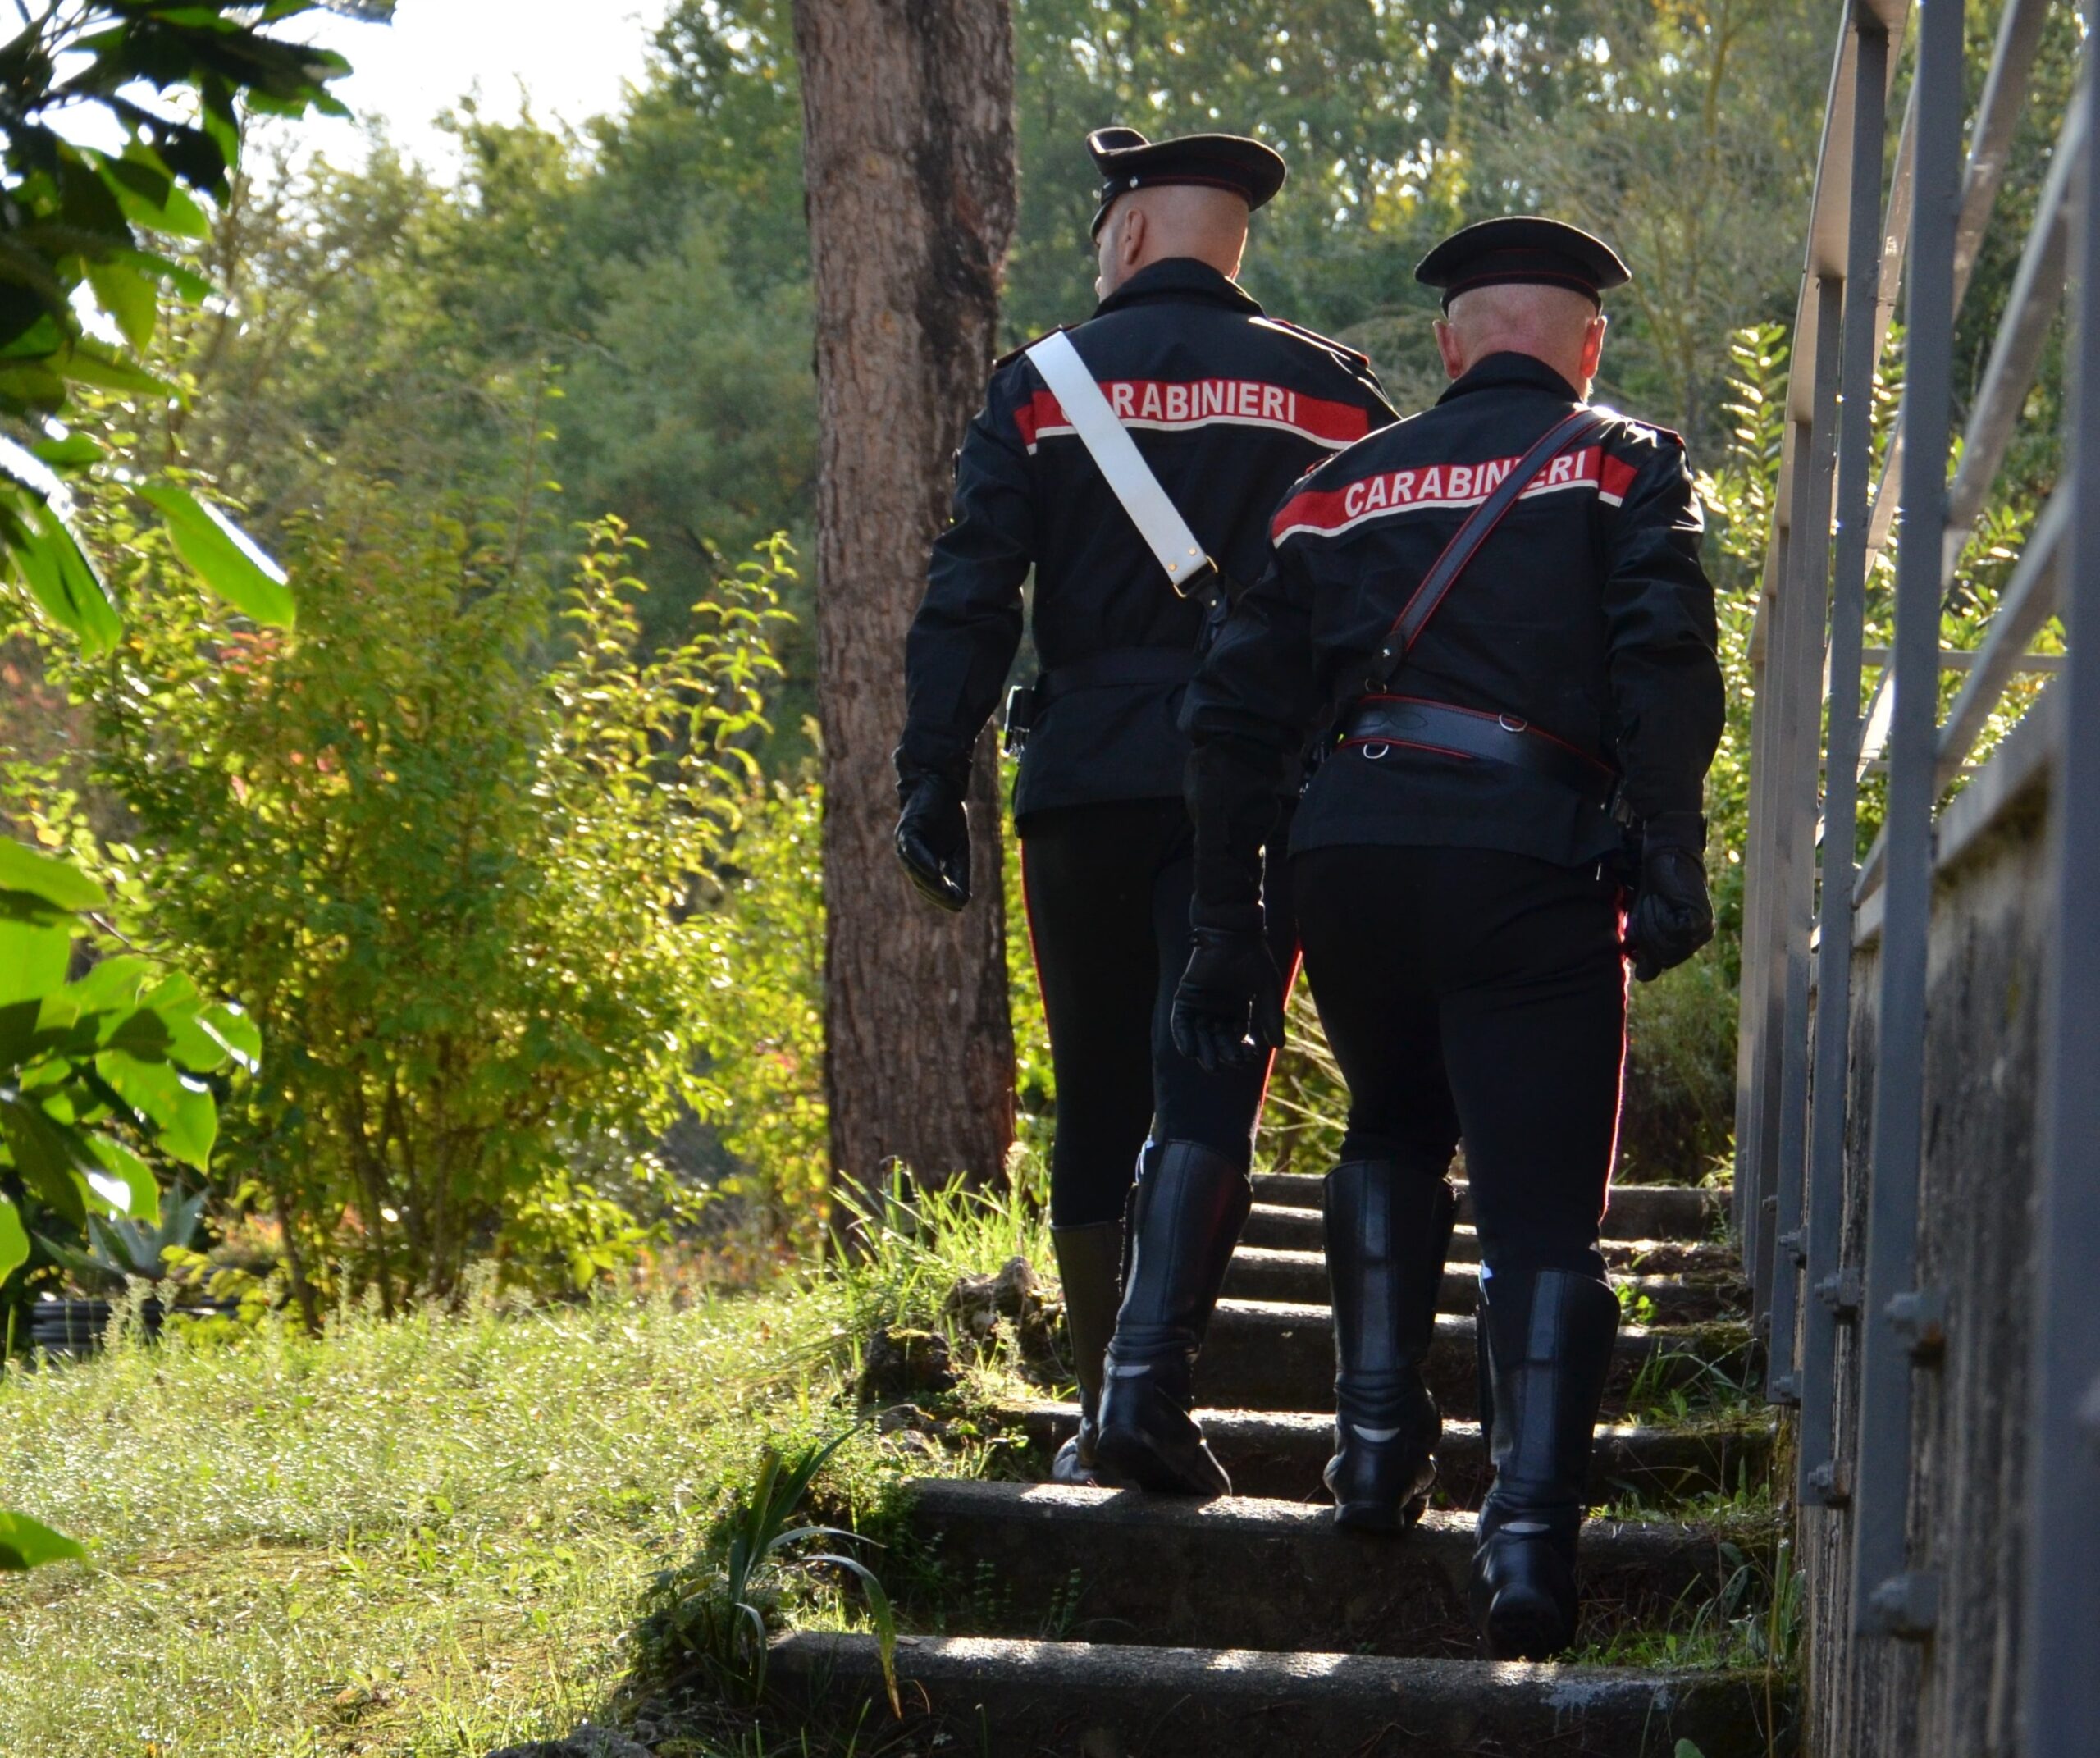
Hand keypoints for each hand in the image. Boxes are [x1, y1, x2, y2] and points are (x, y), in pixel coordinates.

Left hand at [895, 772, 969, 911]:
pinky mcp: (907, 830)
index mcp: (921, 862)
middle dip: (938, 895)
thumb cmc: (948, 817)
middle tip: (954, 902)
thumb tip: (963, 900)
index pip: (929, 887)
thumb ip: (959, 873)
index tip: (958, 905)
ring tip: (947, 893)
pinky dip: (924, 863)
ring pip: (915, 871)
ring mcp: (905, 844)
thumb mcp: (958, 849)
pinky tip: (935, 873)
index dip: (942, 897)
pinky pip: (913, 851)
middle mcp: (909, 856)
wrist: (940, 785)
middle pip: (921, 883)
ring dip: (931, 884)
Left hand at [1171, 921, 1285, 1073]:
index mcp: (1238, 1010)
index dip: (1241, 1050)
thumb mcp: (1267, 990)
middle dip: (1223, 1053)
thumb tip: (1278, 1047)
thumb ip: (1271, 1016)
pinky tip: (1189, 1052)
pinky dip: (1183, 1037)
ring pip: (1199, 1035)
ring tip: (1210, 1065)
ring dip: (1203, 1051)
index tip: (1247, 1058)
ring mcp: (1200, 1003)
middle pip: (1218, 1040)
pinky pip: (1180, 1022)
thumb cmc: (1253, 957)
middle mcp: (1218, 1009)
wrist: (1233, 934)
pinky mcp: (1184, 996)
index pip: (1238, 1038)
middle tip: (1228, 1064)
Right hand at [1623, 812, 1712, 981]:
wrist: (1665, 857)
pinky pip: (1673, 931)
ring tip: (1654, 900)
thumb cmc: (1653, 888)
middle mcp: (1700, 938)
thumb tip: (1644, 977)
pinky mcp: (1703, 919)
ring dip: (1651, 922)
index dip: (1645, 947)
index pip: (1663, 962)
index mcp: (1688, 941)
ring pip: (1667, 945)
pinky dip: (1659, 915)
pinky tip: (1662, 899)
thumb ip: (1645, 948)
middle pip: (1665, 956)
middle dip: (1646, 934)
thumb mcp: (1644, 922)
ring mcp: (1704, 930)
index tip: (1639, 926)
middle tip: (1646, 906)